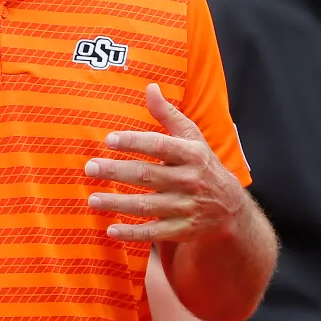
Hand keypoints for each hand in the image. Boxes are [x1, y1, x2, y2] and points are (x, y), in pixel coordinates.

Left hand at [86, 84, 247, 243]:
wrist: (230, 207)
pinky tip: (111, 230)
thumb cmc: (203, 164)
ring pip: (147, 206)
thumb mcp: (192, 138)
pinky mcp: (181, 229)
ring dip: (117, 203)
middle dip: (116, 171)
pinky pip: (153, 233)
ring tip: (92, 199)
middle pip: (147, 175)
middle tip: (90, 167)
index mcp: (191, 154)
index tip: (109, 139)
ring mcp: (184, 207)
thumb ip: (168, 115)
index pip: (160, 146)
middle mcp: (188, 181)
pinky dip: (132, 233)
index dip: (134, 142)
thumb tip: (150, 87)